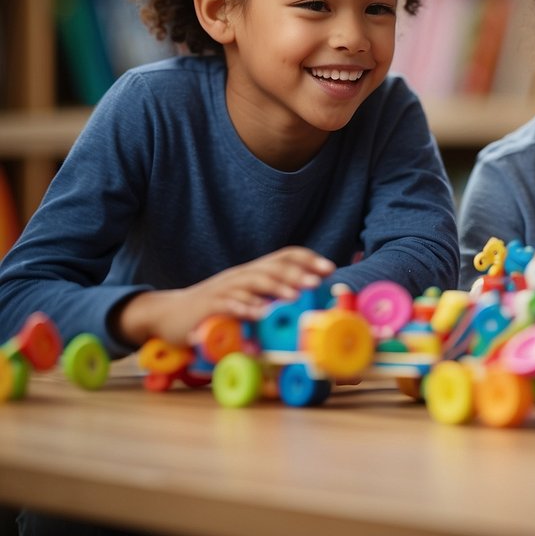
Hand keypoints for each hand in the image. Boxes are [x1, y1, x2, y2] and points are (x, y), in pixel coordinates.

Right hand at [113, 247, 335, 346]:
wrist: (168, 314)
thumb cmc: (215, 308)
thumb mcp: (246, 298)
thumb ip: (270, 297)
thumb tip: (307, 302)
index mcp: (253, 272)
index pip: (283, 256)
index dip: (307, 259)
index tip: (329, 268)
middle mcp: (240, 275)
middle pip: (271, 268)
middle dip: (296, 274)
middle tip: (317, 282)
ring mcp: (223, 289)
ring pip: (252, 282)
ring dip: (275, 288)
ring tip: (295, 296)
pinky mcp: (208, 307)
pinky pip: (228, 304)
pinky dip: (244, 308)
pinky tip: (259, 313)